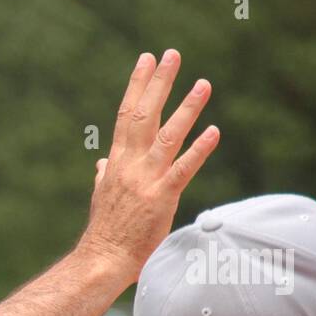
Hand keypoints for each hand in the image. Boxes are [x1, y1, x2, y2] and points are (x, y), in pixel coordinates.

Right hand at [77, 49, 219, 285]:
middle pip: (144, 115)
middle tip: (172, 54)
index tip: (146, 60)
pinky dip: (199, 149)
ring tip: (203, 83)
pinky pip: (184, 169)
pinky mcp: (161, 197)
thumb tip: (100, 163)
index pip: (126, 115)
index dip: (137, 86)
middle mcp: (130, 165)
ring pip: (167, 135)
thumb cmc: (104, 234)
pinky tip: (214, 131)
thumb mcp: (101, 198)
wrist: (101, 261)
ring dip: (186, 108)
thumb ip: (104, 176)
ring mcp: (146, 180)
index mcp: (117, 163)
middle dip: (159, 83)